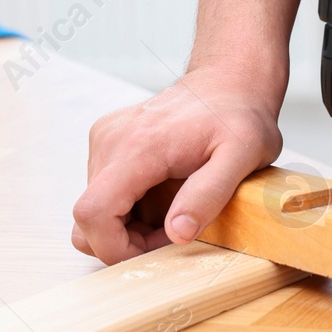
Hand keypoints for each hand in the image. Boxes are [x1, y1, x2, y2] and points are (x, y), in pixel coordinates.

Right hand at [72, 0, 305, 263]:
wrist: (230, 81)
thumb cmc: (240, 116)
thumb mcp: (244, 156)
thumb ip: (209, 194)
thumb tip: (177, 233)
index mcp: (139, 146)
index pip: (93, 213)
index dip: (116, 248)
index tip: (157, 249)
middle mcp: (111, 140)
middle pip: (87, 218)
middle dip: (126, 242)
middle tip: (174, 232)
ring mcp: (106, 139)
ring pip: (93, 208)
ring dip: (127, 227)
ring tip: (174, 214)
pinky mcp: (108, 141)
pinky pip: (102, 191)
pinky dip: (127, 209)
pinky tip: (163, 198)